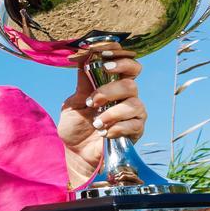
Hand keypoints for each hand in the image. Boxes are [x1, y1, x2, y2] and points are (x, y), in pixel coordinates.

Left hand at [57, 43, 146, 170]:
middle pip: (131, 83)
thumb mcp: (73, 103)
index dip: (120, 58)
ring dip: (111, 113)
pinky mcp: (136, 131)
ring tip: (96, 123)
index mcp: (112, 85)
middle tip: (93, 101)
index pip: (126, 65)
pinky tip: (104, 133)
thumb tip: (83, 57)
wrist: (77, 153)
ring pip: (134, 104)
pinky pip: (135, 125)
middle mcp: (126, 97)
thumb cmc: (76, 126)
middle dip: (111, 90)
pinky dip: (117, 128)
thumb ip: (82, 83)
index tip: (105, 57)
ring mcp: (133, 114)